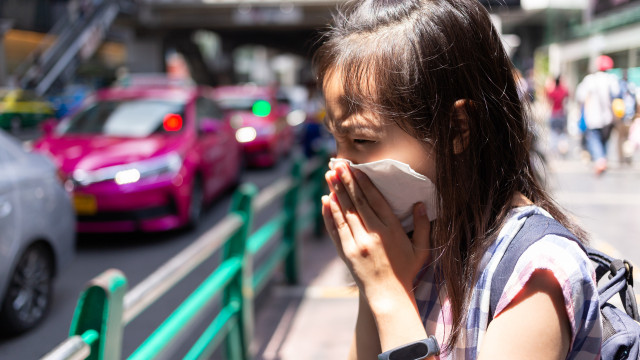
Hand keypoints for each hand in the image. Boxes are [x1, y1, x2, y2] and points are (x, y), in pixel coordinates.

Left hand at [321, 162, 431, 302]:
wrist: (388, 296)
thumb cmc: (406, 272)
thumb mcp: (421, 249)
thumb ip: (422, 226)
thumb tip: (421, 204)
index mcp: (391, 230)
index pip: (375, 201)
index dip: (365, 183)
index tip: (357, 169)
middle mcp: (373, 234)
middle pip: (357, 202)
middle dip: (347, 181)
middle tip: (338, 164)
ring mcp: (358, 243)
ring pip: (344, 212)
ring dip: (336, 191)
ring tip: (329, 175)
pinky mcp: (347, 252)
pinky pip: (336, 228)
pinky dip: (330, 213)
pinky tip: (326, 199)